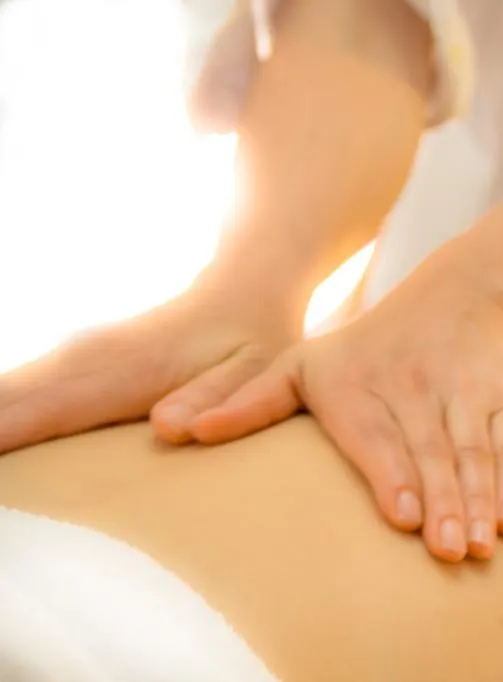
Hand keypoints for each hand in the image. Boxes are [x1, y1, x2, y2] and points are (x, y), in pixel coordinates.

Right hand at [0, 273, 301, 453]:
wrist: (243, 287)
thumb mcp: (255, 372)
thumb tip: (169, 430)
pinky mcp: (71, 365)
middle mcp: (79, 362)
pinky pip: (12, 395)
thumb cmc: (252, 338)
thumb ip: (217, 403)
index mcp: (115, 372)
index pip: (33, 416)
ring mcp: (70, 360)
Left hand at [188, 274, 502, 562]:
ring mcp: (461, 390)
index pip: (377, 431)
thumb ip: (247, 400)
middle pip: (431, 447)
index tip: (404, 515)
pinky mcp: (499, 397)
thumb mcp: (299, 363)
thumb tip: (171, 431)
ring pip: (473, 449)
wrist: (455, 298)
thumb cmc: (363, 349)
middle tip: (448, 550)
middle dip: (445, 499)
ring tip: (482, 544)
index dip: (394, 473)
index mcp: (358, 382)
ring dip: (481, 498)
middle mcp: (413, 385)